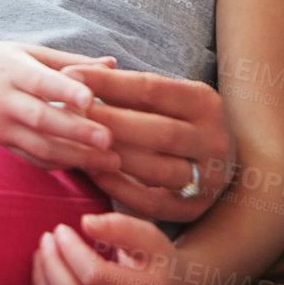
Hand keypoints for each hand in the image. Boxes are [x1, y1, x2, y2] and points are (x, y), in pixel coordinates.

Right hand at [0, 43, 120, 170]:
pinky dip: (57, 165)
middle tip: (110, 141)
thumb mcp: (24, 52)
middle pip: (42, 119)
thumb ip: (69, 61)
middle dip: (77, 132)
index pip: (42, 81)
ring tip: (109, 162)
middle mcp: (4, 100)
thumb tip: (114, 64)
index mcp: (13, 70)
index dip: (66, 90)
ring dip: (75, 156)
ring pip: (38, 147)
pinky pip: (29, 159)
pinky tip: (84, 167)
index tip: (92, 100)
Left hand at [33, 214, 176, 284]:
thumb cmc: (158, 261)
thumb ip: (120, 226)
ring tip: (41, 257)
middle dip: (50, 264)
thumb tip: (85, 222)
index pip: (94, 275)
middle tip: (46, 239)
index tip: (60, 229)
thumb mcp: (150, 237)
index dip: (70, 249)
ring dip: (41, 284)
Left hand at [64, 65, 232, 221]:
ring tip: (78, 144)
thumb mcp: (162, 98)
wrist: (215, 162)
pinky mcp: (192, 209)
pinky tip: (92, 171)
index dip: (107, 83)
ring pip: (159, 169)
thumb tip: (74, 75)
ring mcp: (209, 179)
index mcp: (206, 102)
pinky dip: (119, 188)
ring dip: (114, 156)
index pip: (152, 88)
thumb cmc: (174, 120)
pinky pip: (152, 203)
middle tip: (68, 113)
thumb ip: (125, 87)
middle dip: (108, 121)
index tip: (68, 75)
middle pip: (158, 130)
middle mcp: (214, 140)